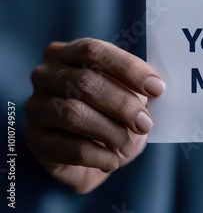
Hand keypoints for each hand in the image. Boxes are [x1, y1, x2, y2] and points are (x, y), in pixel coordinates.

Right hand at [25, 38, 164, 192]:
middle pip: (85, 83)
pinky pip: (71, 148)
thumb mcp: (128, 94)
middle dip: (123, 105)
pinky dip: (100, 156)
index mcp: (68, 53)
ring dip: (111, 132)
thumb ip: (138, 86)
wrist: (93, 155)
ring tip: (129, 146)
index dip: (128, 69)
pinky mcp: (35, 140)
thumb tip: (156, 87)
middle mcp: (45, 75)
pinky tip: (114, 160)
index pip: (94, 51)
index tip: (157, 89)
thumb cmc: (113, 114)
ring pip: (74, 115)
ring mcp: (36, 107)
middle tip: (146, 123)